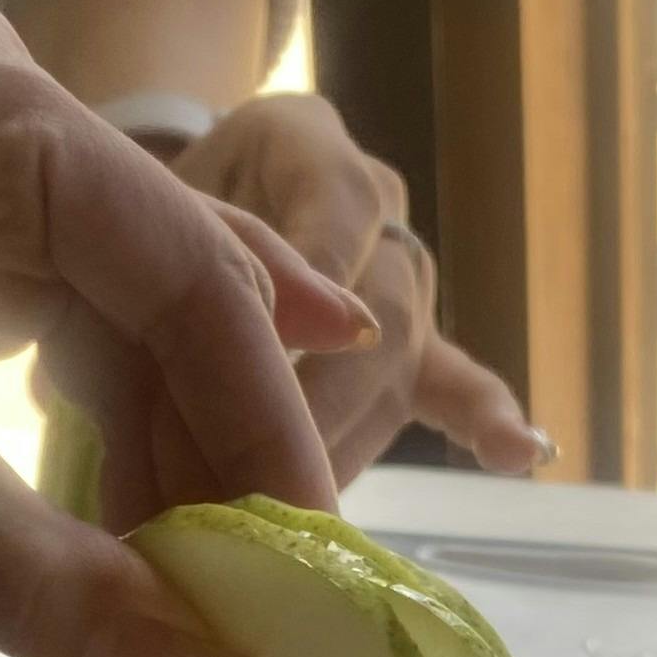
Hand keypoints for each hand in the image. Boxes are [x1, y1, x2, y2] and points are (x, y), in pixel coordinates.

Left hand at [0, 0, 375, 656]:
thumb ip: (50, 576)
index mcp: (5, 115)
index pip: (199, 280)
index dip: (267, 434)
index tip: (314, 571)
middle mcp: (4, 110)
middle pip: (172, 296)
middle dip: (215, 455)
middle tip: (266, 611)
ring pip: (111, 325)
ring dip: (150, 460)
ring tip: (194, 604)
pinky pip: (43, 332)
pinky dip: (78, 439)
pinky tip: (124, 546)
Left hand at [169, 95, 547, 486]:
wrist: (159, 217)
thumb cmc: (135, 216)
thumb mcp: (134, 217)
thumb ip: (164, 256)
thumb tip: (168, 358)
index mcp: (299, 141)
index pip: (338, 205)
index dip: (318, 280)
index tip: (268, 354)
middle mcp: (373, 202)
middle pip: (377, 306)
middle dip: (322, 398)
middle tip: (262, 472)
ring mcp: (402, 278)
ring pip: (400, 363)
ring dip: (344, 443)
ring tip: (291, 515)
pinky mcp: (417, 349)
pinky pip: (459, 385)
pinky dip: (485, 422)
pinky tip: (522, 454)